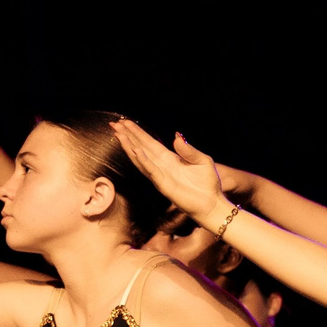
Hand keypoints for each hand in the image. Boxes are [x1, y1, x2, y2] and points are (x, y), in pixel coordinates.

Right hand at [111, 120, 231, 221]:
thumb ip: (189, 150)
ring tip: (119, 135)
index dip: (138, 133)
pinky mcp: (164, 185)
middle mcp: (161, 166)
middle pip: (141, 148)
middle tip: (114, 124)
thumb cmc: (208, 184)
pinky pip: (151, 171)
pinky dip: (143, 161)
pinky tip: (135, 151)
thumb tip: (176, 136)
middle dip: (128, 137)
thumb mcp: (202, 161)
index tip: (125, 122)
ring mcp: (160, 176)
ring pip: (141, 159)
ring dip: (129, 147)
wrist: (213, 204)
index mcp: (169, 159)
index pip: (150, 143)